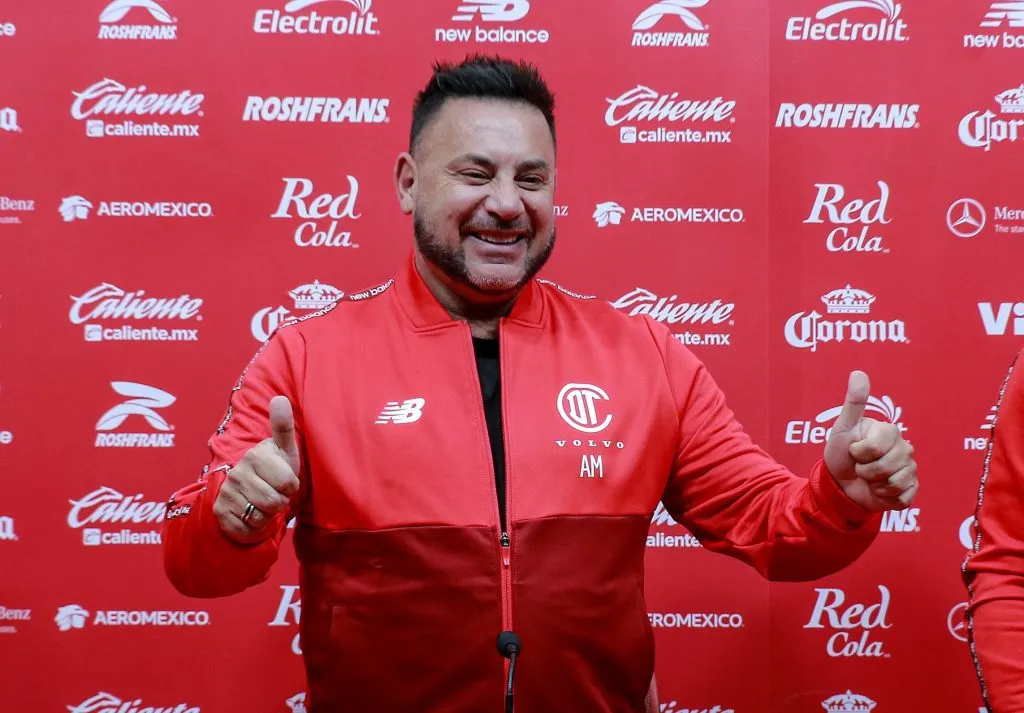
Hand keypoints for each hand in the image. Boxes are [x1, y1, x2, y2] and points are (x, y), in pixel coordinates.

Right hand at [214, 395, 300, 542]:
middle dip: (280, 502)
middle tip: (273, 493)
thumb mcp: (284, 450)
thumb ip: (283, 426)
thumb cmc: (274, 469)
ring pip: (261, 517)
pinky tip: (251, 515)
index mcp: (255, 456)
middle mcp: (237, 473)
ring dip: (267, 515)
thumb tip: (280, 398)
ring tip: (262, 503)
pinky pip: (247, 530)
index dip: (291, 487)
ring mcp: (227, 493)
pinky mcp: (220, 514)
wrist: (249, 492)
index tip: (284, 480)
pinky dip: (254, 528)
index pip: (288, 483)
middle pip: (275, 502)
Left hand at [823, 371, 917, 512]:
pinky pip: (902, 498)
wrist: (840, 483)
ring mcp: (910, 469)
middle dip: (864, 471)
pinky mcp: (910, 490)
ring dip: (874, 484)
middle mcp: (905, 448)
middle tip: (860, 466)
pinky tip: (880, 490)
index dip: (858, 453)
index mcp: (890, 431)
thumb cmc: (841, 452)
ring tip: (869, 478)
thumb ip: (853, 402)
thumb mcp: (843, 427)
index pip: (874, 448)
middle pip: (885, 467)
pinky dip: (886, 498)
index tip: (854, 450)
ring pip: (894, 483)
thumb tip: (858, 373)